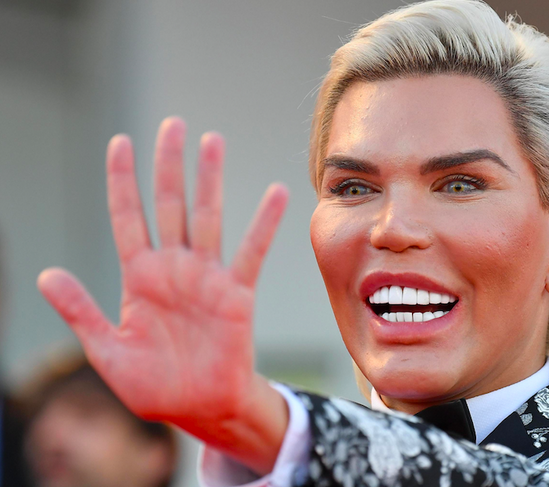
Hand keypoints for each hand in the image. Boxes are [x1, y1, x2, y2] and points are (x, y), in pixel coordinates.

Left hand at [37, 117, 288, 473]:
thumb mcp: (107, 350)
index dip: (123, 181)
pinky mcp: (237, 293)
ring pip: (208, 217)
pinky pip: (251, 252)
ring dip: (210, 180)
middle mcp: (173, 268)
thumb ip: (80, 311)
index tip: (120, 142)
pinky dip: (264, 224)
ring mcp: (206, 277)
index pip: (127, 217)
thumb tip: (46, 273)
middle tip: (173, 125)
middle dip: (169, 165)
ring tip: (213, 140)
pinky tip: (276, 193)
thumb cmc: (153, 386)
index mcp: (139, 278)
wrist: (199, 408)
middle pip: (169, 205)